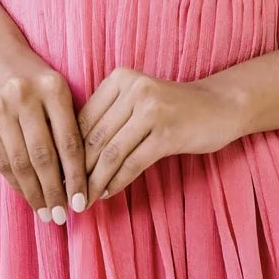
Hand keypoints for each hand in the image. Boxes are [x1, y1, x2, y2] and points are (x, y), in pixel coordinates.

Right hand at [0, 40, 86, 224]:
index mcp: (53, 88)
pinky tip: (26, 195)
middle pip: (44, 157)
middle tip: (63, 216)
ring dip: (34, 193)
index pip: (69, 141)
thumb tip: (79, 174)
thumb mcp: (56, 87)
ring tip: (46, 213)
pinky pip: (0, 160)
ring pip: (20, 163)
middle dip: (55, 191)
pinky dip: (15, 182)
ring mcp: (0, 109)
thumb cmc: (32, 74)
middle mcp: (25, 97)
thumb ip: (67, 122)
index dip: (77, 177)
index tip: (82, 202)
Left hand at [77, 67, 241, 206]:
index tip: (58, 173)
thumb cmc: (171, 107)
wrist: (219, 105)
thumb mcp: (137, 100)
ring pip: (111, 152)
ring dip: (95, 181)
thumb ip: (108, 117)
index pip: (83, 118)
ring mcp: (151, 109)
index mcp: (120, 78)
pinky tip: (108, 194)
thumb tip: (71, 154)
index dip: (68, 149)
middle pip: (94, 136)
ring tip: (84, 200)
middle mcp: (133, 88)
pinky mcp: (167, 132)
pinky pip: (133, 162)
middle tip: (66, 193)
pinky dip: (117, 181)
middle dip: (77, 170)